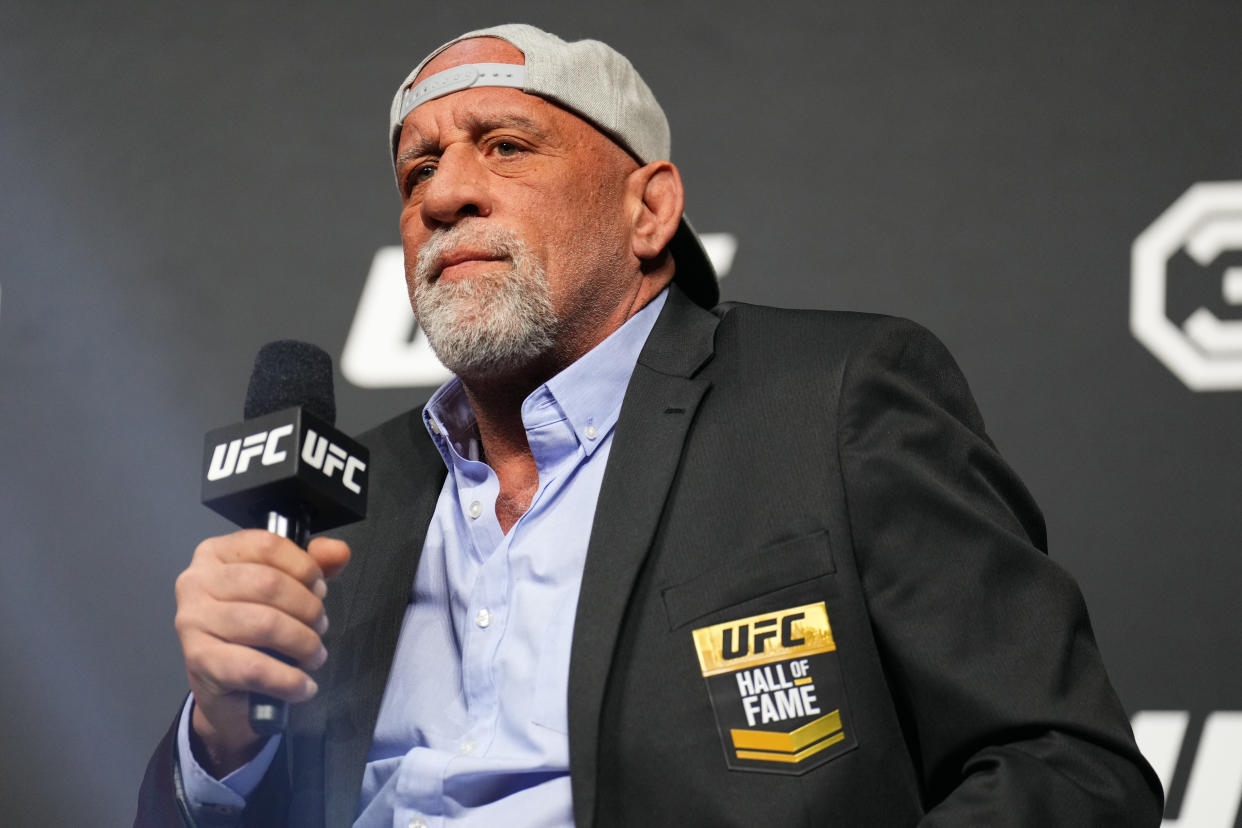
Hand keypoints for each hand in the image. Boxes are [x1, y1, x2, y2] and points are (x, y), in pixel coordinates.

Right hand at [173, 530, 349, 775]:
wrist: (223, 685)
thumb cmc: (254, 625)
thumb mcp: (287, 587)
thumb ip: (314, 564)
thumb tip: (339, 551)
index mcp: (216, 553)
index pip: (268, 545)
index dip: (305, 567)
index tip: (320, 589)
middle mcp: (196, 581)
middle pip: (269, 584)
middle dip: (308, 608)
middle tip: (320, 627)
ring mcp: (192, 621)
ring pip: (265, 624)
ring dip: (304, 643)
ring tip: (315, 655)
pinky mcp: (198, 661)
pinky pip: (255, 668)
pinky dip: (288, 680)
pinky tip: (303, 686)